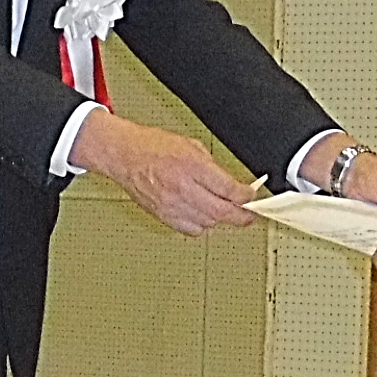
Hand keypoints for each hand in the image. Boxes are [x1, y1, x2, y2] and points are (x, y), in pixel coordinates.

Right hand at [70, 111, 255, 236]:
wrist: (125, 155)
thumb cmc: (154, 147)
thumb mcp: (191, 146)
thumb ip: (213, 168)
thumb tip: (232, 185)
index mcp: (192, 165)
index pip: (229, 189)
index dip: (246, 196)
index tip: (251, 196)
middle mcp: (183, 187)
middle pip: (221, 211)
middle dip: (241, 216)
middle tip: (249, 215)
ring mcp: (172, 204)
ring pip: (208, 223)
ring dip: (219, 219)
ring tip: (222, 211)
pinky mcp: (164, 216)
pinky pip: (191, 230)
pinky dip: (201, 225)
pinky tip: (202, 216)